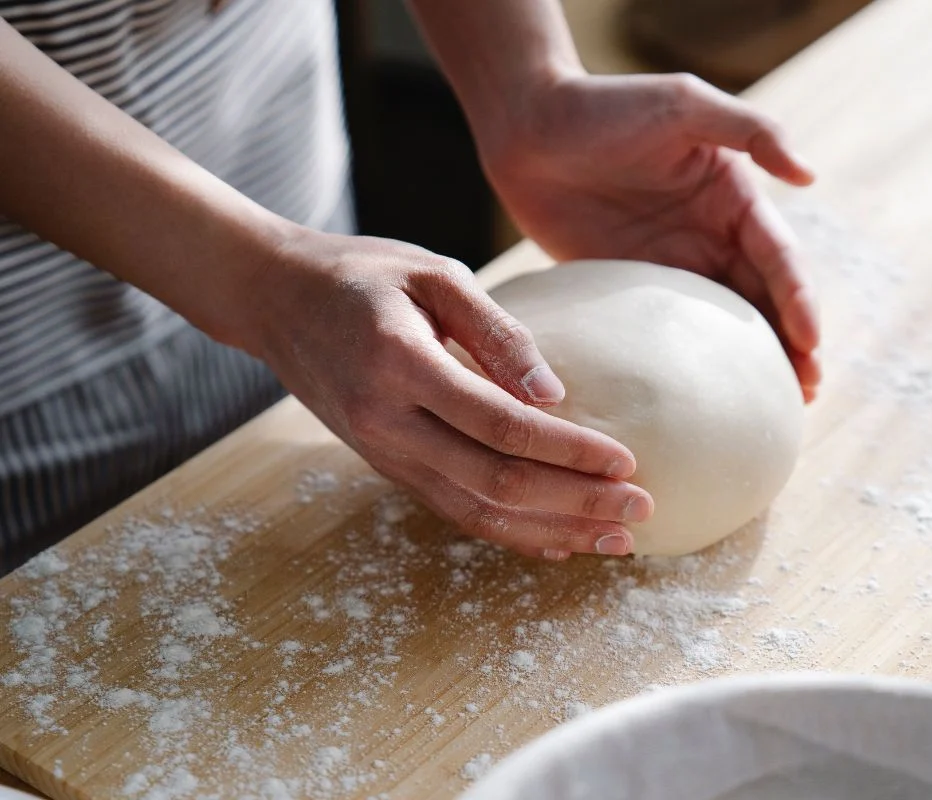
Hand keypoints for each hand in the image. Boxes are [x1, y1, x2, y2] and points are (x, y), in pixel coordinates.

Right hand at [247, 228, 653, 559]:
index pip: (502, 426)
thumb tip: (554, 394)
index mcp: (401, 365)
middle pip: (496, 483)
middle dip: (575, 503)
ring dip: (552, 530)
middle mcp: (387, 423)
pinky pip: (454, 510)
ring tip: (615, 539)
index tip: (627, 461)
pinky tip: (558, 541)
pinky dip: (510, 532)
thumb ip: (497, 331)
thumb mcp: (433, 274)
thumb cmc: (362, 275)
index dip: (569, 451)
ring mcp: (384, 453)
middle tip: (641, 509)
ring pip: (477, 511)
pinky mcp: (387, 465)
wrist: (274, 299)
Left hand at [480, 72, 820, 400]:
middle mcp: (711, 236)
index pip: (778, 258)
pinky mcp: (630, 286)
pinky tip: (702, 398)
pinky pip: (668, 331)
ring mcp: (671, 265)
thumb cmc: (606, 105)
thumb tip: (809, 176)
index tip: (809, 343)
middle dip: (791, 345)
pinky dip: (694, 364)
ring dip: (752, 362)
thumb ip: (749, 129)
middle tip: (804, 392)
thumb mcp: (683, 105)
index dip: (798, 300)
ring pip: (724, 324)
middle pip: (763, 299)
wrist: (527, 129)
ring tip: (774, 405)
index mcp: (733, 198)